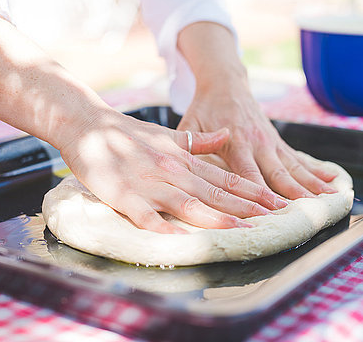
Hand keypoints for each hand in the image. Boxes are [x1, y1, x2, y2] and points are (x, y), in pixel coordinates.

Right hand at [58, 109, 286, 233]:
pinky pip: (146, 216)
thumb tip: (226, 135)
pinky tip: (180, 239)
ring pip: (187, 203)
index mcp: (183, 158)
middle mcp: (172, 170)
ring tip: (240, 229)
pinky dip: (163, 227)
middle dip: (246, 206)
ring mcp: (149, 183)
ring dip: (215, 217)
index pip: (225, 176)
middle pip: (214, 191)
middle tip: (274, 219)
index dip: (252, 190)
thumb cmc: (127, 132)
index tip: (275, 202)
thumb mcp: (169, 134)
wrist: (86, 123)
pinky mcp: (123, 195)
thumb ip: (199, 141)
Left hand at [178, 87, 337, 199]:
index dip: (259, 194)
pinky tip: (334, 180)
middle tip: (308, 212)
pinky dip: (317, 170)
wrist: (225, 83)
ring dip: (312, 184)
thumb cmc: (203, 108)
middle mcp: (257, 143)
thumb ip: (191, 146)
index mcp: (234, 142)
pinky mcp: (279, 142)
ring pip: (294, 167)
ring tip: (331, 199)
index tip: (269, 213)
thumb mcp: (189, 124)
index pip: (247, 174)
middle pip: (278, 174)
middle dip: (293, 194)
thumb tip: (185, 171)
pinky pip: (300, 158)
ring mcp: (271, 143)